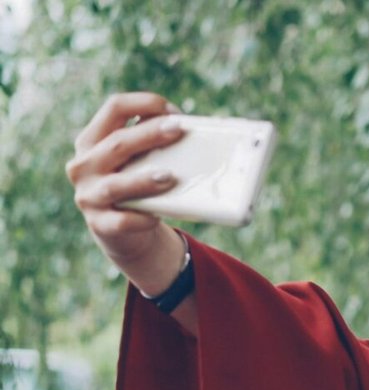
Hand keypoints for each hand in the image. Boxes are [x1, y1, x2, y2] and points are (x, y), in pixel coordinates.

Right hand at [66, 93, 188, 293]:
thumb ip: (156, 144)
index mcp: (93, 140)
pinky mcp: (100, 224)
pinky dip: (140, 218)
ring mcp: (88, 195)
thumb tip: (209, 128)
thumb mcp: (140, 160)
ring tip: (170, 177)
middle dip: (150, 135)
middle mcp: (84, 164)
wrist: (124, 232)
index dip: (145, 103)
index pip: (114, 107)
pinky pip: (121, 221)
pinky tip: (155, 216)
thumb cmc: (138, 185)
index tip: (175, 113)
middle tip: (179, 130)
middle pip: (117, 142)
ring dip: (144, 180)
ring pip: (115, 185)